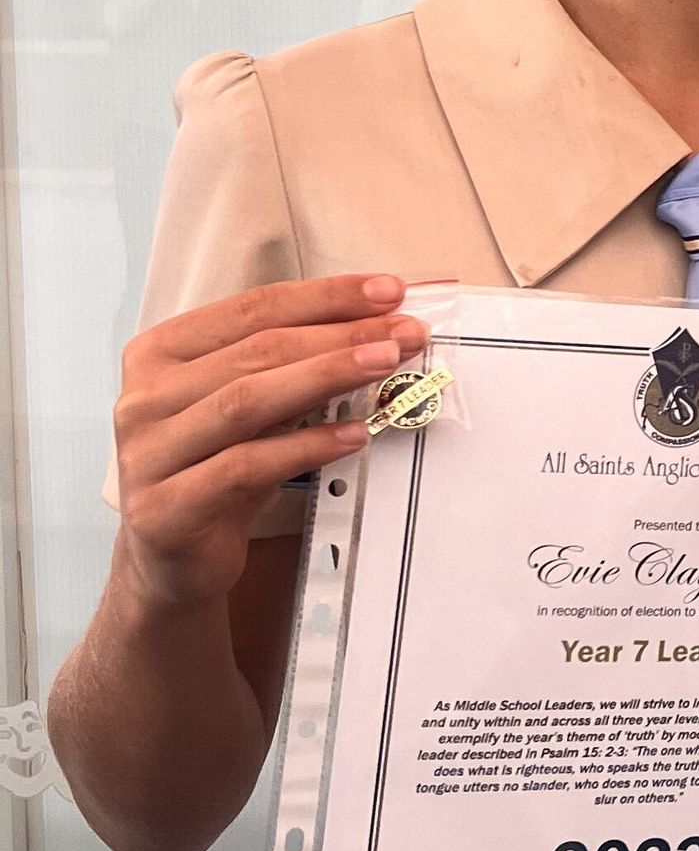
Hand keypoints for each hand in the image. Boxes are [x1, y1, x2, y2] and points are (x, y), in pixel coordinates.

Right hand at [113, 277, 429, 616]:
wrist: (173, 559)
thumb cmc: (220, 468)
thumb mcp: (253, 409)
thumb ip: (294, 366)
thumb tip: (381, 326)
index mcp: (158, 353)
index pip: (252, 309)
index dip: (325, 297)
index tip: (389, 291)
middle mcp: (143, 398)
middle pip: (255, 352)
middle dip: (339, 336)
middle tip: (403, 333)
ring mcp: (147, 454)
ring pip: (247, 401)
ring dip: (326, 376)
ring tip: (386, 366)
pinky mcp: (166, 509)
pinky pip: (246, 466)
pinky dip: (306, 446)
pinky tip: (354, 435)